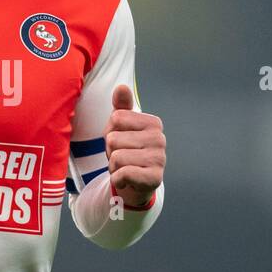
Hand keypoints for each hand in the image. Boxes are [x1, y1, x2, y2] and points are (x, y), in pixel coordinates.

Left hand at [103, 83, 165, 208]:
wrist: (134, 183)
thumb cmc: (126, 150)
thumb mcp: (120, 127)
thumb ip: (121, 106)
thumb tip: (122, 87)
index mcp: (153, 122)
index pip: (116, 118)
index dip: (110, 131)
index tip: (120, 141)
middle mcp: (160, 139)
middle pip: (113, 139)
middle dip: (110, 151)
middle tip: (122, 158)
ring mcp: (160, 159)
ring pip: (116, 157)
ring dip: (113, 167)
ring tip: (124, 168)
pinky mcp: (155, 178)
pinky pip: (123, 174)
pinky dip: (117, 180)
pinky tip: (126, 180)